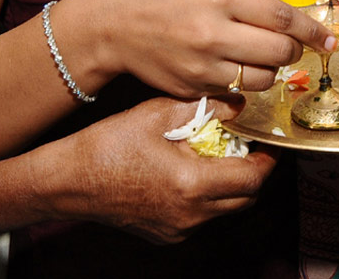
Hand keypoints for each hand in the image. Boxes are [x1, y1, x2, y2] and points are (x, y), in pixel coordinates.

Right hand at [53, 96, 276, 243]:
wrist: (69, 181)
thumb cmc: (109, 145)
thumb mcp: (157, 114)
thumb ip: (203, 108)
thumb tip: (237, 104)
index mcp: (192, 184)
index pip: (251, 179)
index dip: (267, 161)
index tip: (269, 144)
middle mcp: (189, 214)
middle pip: (243, 200)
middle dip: (252, 175)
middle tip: (249, 149)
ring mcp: (176, 229)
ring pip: (222, 210)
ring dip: (229, 186)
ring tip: (219, 156)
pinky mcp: (164, 234)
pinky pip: (199, 218)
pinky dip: (205, 198)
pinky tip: (190, 173)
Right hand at [83, 0, 335, 97]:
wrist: (111, 25)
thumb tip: (286, 18)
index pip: (281, 17)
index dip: (310, 30)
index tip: (327, 38)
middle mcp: (212, 32)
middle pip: (278, 53)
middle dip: (293, 50)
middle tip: (289, 45)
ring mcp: (202, 66)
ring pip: (262, 79)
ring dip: (270, 69)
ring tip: (257, 55)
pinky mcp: (193, 89)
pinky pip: (235, 91)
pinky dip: (241, 81)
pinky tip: (228, 65)